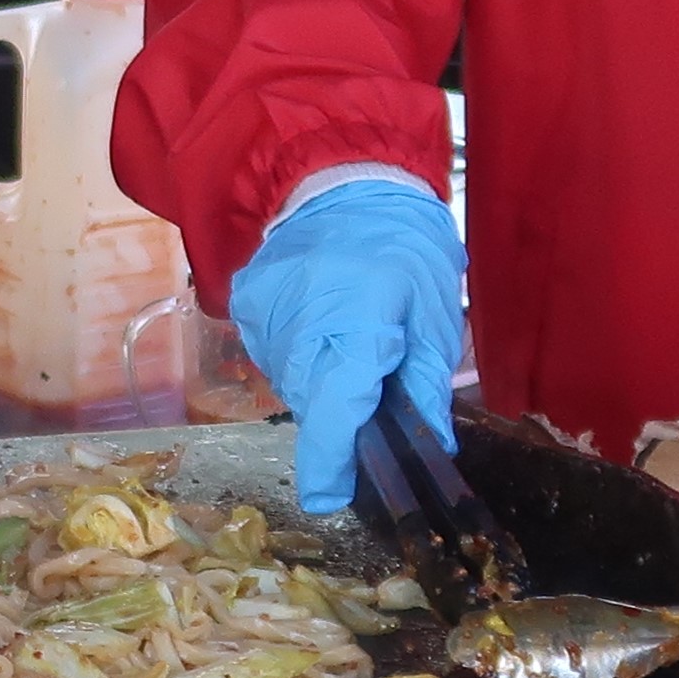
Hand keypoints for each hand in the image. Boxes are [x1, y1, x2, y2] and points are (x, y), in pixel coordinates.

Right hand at [227, 170, 464, 514]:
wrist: (342, 176)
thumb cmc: (404, 244)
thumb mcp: (435, 313)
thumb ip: (426, 385)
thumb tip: (434, 450)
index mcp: (353, 324)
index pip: (334, 411)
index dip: (331, 464)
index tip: (330, 501)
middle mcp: (295, 322)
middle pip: (311, 401)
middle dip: (340, 414)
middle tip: (371, 391)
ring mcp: (261, 311)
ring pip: (288, 379)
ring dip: (319, 382)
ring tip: (348, 345)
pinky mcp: (243, 300)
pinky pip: (270, 351)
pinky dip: (297, 353)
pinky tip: (320, 325)